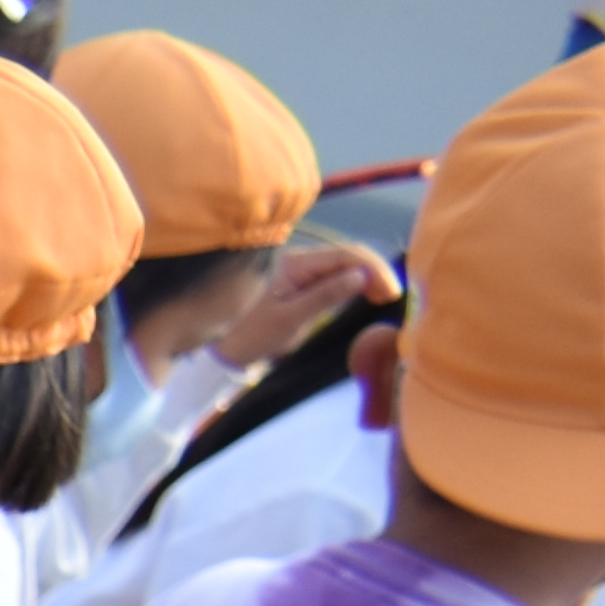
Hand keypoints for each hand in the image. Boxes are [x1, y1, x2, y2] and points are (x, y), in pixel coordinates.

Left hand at [224, 237, 395, 374]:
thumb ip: (324, 296)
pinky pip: (327, 279)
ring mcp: (295, 273)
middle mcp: (297, 262)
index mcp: (296, 263)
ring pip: (339, 267)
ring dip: (363, 278)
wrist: (212, 350)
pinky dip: (347, 285)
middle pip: (346, 257)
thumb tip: (360, 276)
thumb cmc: (244, 336)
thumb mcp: (287, 320)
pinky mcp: (293, 286)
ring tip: (381, 297)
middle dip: (373, 272)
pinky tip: (361, 295)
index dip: (375, 269)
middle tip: (391, 298)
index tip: (392, 293)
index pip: (348, 254)